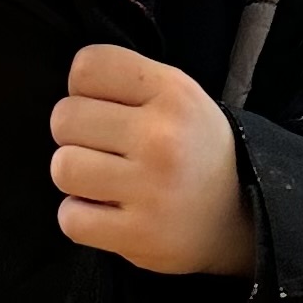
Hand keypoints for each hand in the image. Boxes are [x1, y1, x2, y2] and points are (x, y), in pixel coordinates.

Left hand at [49, 43, 254, 277]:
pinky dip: (79, 217)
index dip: (84, 90)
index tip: (106, 109)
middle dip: (76, 135)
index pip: (87, 67)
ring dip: (75, 177)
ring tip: (104, 181)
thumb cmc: (194, 150)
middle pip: (65, 119)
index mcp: (172, 92)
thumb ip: (128, 80)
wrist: (240, 216)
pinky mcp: (139, 234)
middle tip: (105, 150)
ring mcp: (151, 189)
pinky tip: (105, 212)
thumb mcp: (179, 95)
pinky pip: (70, 218)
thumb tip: (71, 87)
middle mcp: (162, 137)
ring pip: (62, 168)